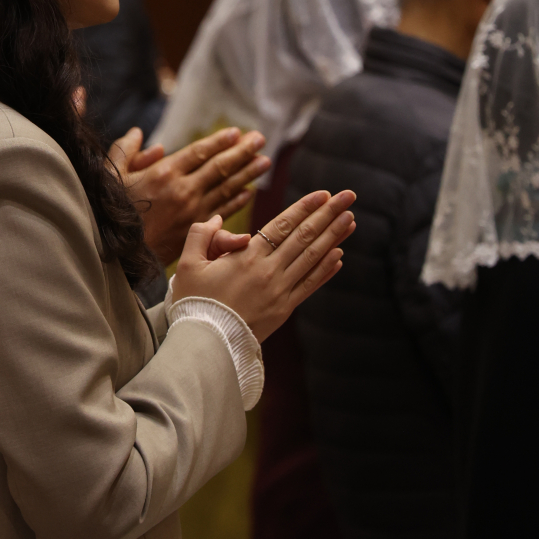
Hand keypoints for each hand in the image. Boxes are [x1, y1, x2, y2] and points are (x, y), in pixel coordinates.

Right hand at [109, 125, 270, 265]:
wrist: (117, 255)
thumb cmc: (113, 213)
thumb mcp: (112, 177)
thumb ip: (126, 151)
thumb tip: (139, 133)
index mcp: (164, 173)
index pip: (199, 152)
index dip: (220, 141)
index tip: (237, 133)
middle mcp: (183, 190)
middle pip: (220, 167)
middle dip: (242, 152)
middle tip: (261, 139)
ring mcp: (193, 211)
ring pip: (227, 189)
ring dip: (248, 174)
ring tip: (265, 162)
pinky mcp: (196, 230)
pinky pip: (222, 211)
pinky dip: (237, 201)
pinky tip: (249, 192)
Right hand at [173, 189, 355, 342]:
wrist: (206, 343)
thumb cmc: (194, 303)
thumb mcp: (187, 265)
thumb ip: (200, 235)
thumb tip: (216, 218)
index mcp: (247, 256)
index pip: (282, 225)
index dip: (304, 207)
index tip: (323, 194)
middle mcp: (268, 271)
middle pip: (304, 236)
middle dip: (328, 214)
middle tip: (348, 197)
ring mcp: (280, 291)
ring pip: (312, 258)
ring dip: (334, 237)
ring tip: (351, 220)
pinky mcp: (284, 309)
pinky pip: (310, 285)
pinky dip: (325, 269)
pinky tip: (339, 256)